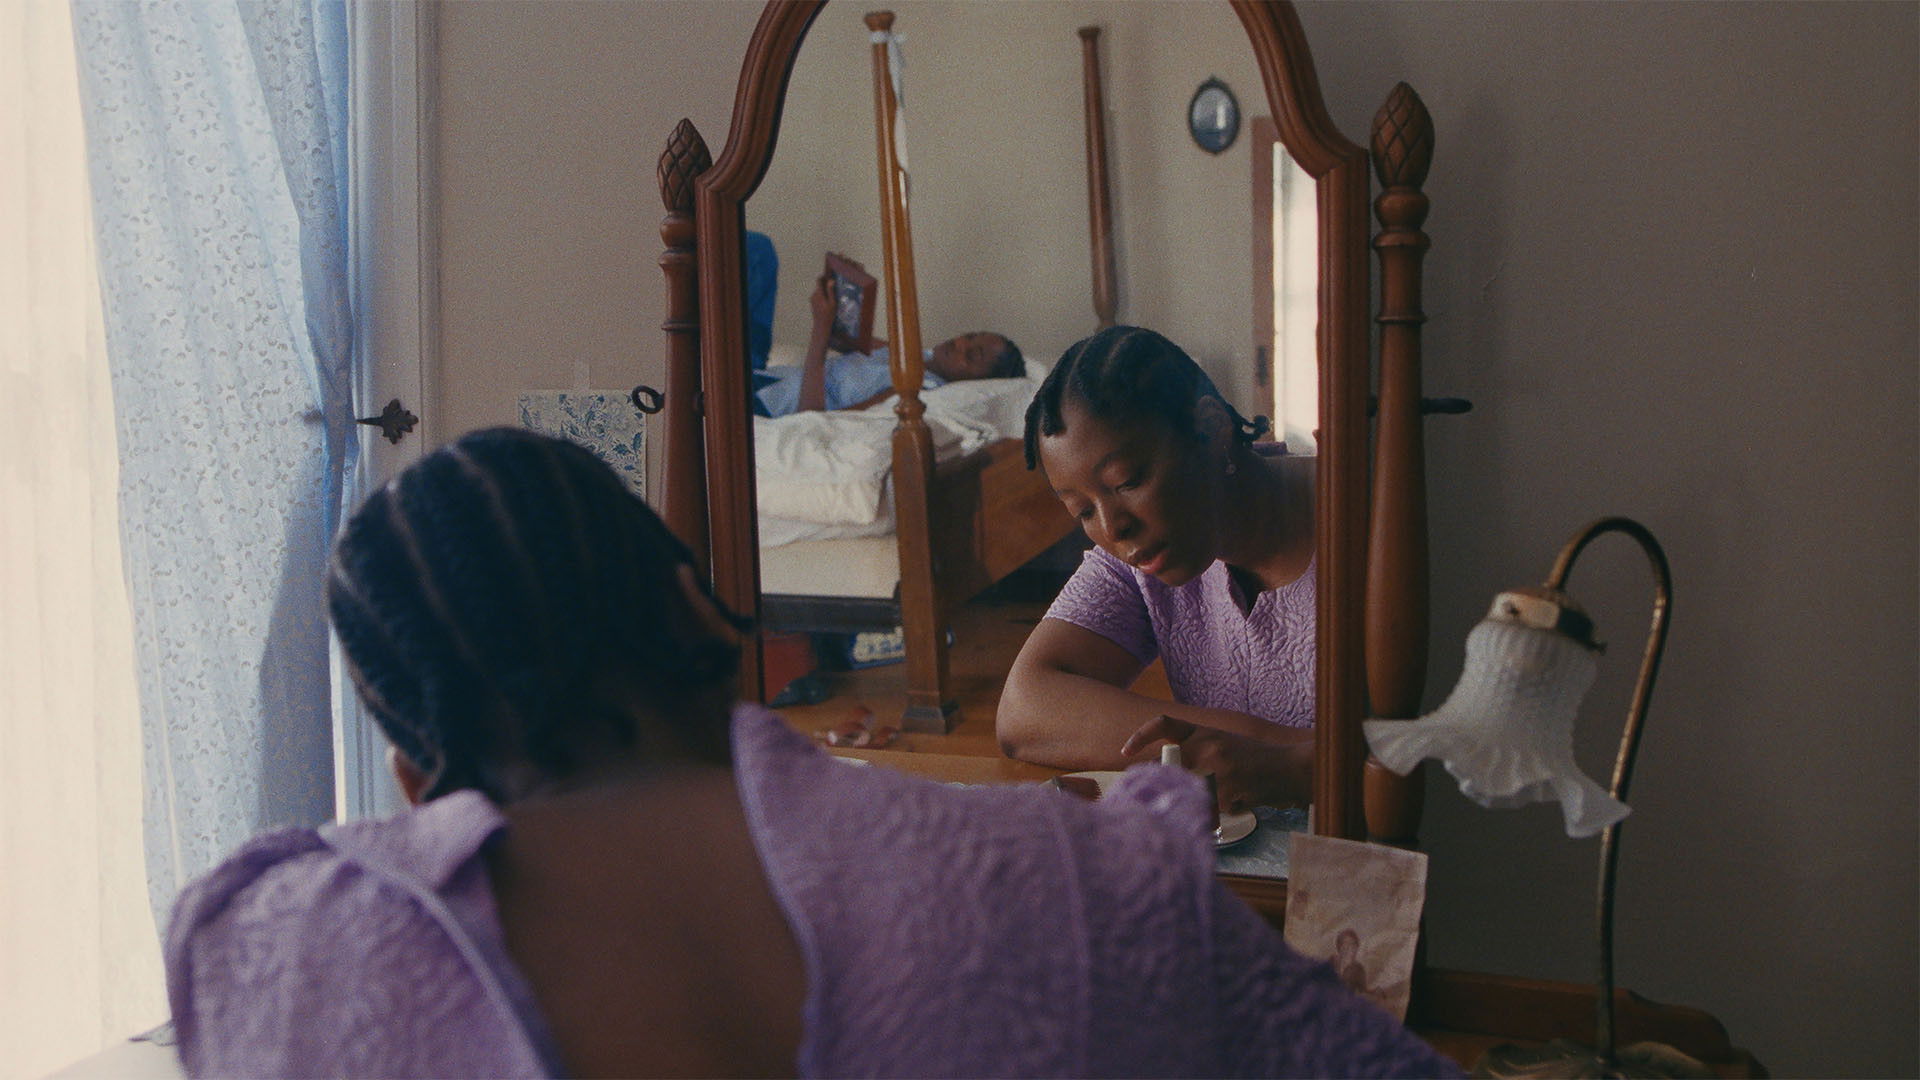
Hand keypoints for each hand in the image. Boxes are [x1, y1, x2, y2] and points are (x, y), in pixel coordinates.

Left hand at [809, 273, 835, 326]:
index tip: (829, 276)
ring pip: (818, 291)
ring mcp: (812, 299)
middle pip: (819, 285)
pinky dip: (822, 296)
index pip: (818, 280)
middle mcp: (813, 295)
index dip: (823, 276)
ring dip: (824, 292)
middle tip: (834, 289)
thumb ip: (831, 291)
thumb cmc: (829, 314)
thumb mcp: (832, 303)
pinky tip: (827, 303)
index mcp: (819, 293)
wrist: (821, 325)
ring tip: (832, 298)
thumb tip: (831, 280)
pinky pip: (817, 296)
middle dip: (826, 285)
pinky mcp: (812, 302)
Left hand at [1120, 714, 1310, 813]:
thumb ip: (1195, 754)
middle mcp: (1208, 743)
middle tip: (1186, 795)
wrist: (1290, 767)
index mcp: (1203, 731)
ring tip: (1228, 797)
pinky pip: (1213, 809)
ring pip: (1192, 794)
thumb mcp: (1221, 745)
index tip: (1124, 752)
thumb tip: (1160, 773)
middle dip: (1176, 786)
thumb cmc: (1253, 760)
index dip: (1141, 736)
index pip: (1165, 724)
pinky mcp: (1230, 786)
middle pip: (1172, 770)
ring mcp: (1218, 764)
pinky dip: (1225, 811)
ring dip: (1207, 803)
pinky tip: (1241, 801)